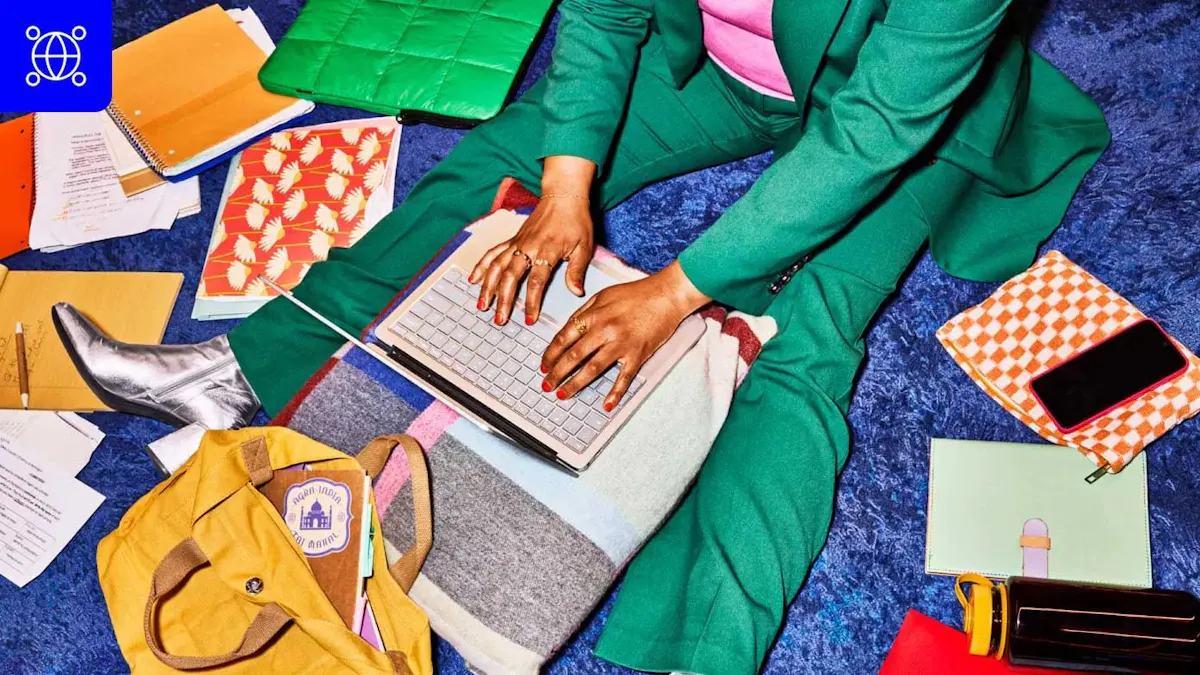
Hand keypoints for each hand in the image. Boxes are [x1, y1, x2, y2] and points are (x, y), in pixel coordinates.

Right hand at [471, 156, 595, 325]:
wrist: (564, 196)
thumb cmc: (576, 222)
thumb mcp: (584, 247)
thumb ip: (577, 271)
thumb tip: (576, 292)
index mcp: (547, 251)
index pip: (536, 282)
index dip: (531, 302)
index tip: (529, 319)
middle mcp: (528, 247)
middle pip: (510, 277)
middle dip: (503, 300)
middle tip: (500, 320)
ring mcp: (517, 243)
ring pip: (497, 266)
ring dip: (488, 287)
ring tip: (482, 306)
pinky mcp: (512, 239)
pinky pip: (493, 253)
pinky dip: (481, 266)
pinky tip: (473, 280)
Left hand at [540, 261, 709, 409]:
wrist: (667, 294)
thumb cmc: (637, 293)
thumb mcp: (604, 295)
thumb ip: (585, 311)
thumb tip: (568, 328)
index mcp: (593, 315)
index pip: (564, 338)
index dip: (550, 354)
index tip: (543, 365)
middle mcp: (604, 330)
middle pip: (573, 357)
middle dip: (556, 373)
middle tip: (546, 385)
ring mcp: (621, 344)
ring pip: (592, 369)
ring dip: (574, 384)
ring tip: (562, 394)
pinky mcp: (638, 354)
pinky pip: (624, 378)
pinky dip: (615, 393)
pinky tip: (606, 405)